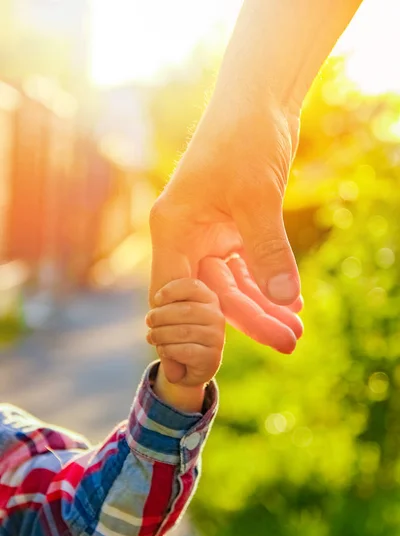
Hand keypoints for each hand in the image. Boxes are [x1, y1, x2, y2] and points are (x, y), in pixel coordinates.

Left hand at [146, 278, 224, 410]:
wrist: (192, 366)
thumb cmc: (179, 331)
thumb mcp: (176, 312)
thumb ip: (169, 301)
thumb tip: (155, 297)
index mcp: (209, 299)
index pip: (192, 287)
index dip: (170, 291)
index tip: (156, 300)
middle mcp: (216, 316)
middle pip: (185, 310)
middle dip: (161, 315)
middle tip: (149, 321)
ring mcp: (216, 337)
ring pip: (183, 332)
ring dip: (161, 334)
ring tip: (151, 336)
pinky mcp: (211, 357)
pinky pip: (185, 351)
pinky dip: (168, 350)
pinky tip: (163, 349)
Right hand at [149, 91, 301, 382]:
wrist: (258, 102)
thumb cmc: (244, 140)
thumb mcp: (256, 198)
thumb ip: (267, 251)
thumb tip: (283, 302)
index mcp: (173, 230)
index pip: (175, 293)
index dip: (196, 327)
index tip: (220, 357)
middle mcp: (186, 236)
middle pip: (212, 294)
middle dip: (251, 319)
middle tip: (288, 343)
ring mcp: (209, 233)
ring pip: (233, 284)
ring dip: (264, 306)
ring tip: (295, 332)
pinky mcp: (233, 228)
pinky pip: (248, 267)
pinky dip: (268, 284)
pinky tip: (291, 304)